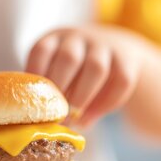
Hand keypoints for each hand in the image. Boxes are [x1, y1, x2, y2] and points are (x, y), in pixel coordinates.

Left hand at [26, 25, 148, 126]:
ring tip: (73, 119)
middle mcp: (79, 38)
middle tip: (54, 114)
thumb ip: (46, 87)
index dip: (36, 75)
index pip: (41, 51)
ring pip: (96, 68)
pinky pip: (120, 81)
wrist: (114, 48)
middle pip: (68, 59)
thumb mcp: (56, 65)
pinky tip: (91, 118)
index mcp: (55, 38)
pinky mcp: (127, 58)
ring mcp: (104, 46)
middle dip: (60, 90)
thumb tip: (35, 122)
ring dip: (82, 97)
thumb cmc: (73, 68)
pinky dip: (105, 104)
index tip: (33, 100)